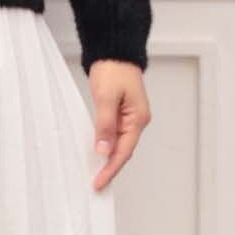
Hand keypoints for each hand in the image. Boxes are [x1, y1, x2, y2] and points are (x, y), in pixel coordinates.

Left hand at [88, 60, 151, 191]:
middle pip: (124, 150)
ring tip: (96, 174)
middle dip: (111, 168)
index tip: (99, 182)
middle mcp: (137, 120)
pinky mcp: (120, 111)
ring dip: (108, 158)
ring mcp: (129, 116)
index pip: (124, 151)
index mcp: (138, 118)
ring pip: (118, 144)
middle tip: (97, 184)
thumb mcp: (107, 97)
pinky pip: (113, 133)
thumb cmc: (113, 69)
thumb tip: (104, 150)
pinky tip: (97, 151)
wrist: (114, 51)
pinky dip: (105, 144)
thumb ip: (105, 124)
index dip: (111, 168)